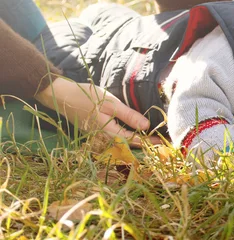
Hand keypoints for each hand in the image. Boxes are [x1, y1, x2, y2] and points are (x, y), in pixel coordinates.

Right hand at [35, 78, 160, 146]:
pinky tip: (134, 132)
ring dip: (136, 141)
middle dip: (144, 143)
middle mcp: (103, 138)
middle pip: (127, 144)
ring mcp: (98, 136)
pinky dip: (126, 136)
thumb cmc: (87, 97)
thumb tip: (146, 127)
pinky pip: (114, 137)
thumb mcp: (111, 104)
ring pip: (121, 142)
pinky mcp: (95, 131)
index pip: (133, 140)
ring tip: (150, 138)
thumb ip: (128, 116)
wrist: (62, 96)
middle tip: (160, 142)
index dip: (148, 141)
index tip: (163, 141)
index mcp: (108, 133)